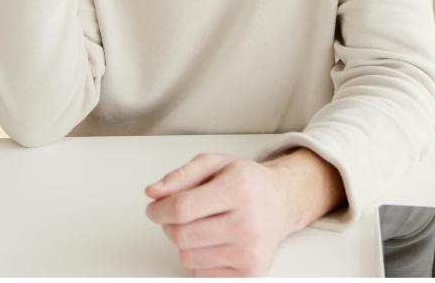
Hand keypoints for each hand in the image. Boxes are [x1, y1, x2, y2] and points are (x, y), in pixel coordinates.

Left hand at [145, 152, 298, 277]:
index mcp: (238, 189)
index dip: (159, 209)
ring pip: (188, 258)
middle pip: (181, 235)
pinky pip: (201, 275)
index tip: (153, 208)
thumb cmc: (246, 182)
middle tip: (179, 215)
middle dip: (170, 225)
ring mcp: (250, 252)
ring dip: (185, 243)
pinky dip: (199, 260)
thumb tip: (153, 192)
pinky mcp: (250, 274)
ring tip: (202, 226)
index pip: (182, 208)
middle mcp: (247, 223)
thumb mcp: (214, 163)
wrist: (281, 202)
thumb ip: (180, 176)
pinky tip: (214, 242)